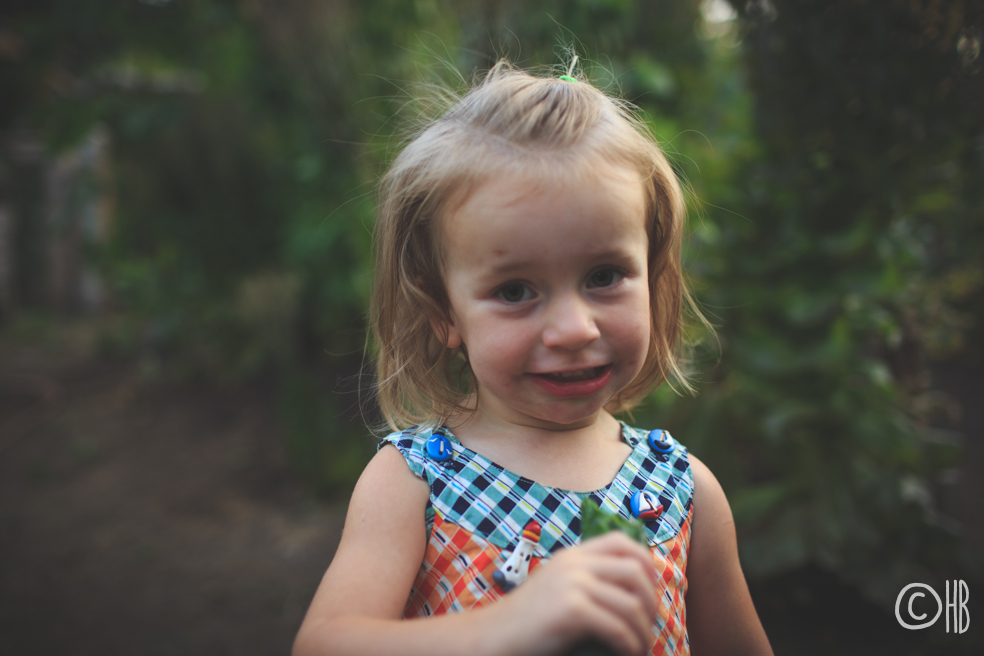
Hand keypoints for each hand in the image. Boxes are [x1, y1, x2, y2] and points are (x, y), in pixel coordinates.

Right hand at [487, 531, 657, 655]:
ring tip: (642, 647)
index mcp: (572, 555)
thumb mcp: (557, 586)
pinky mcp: (572, 610)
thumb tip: (630, 590)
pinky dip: (630, 645)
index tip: (652, 588)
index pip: (621, 541)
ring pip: (631, 605)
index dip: (646, 561)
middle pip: (635, 572)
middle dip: (652, 601)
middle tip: (651, 625)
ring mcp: (573, 585)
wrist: (494, 636)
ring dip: (644, 631)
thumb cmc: (527, 621)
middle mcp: (575, 564)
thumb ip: (585, 579)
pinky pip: (618, 628)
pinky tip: (629, 653)